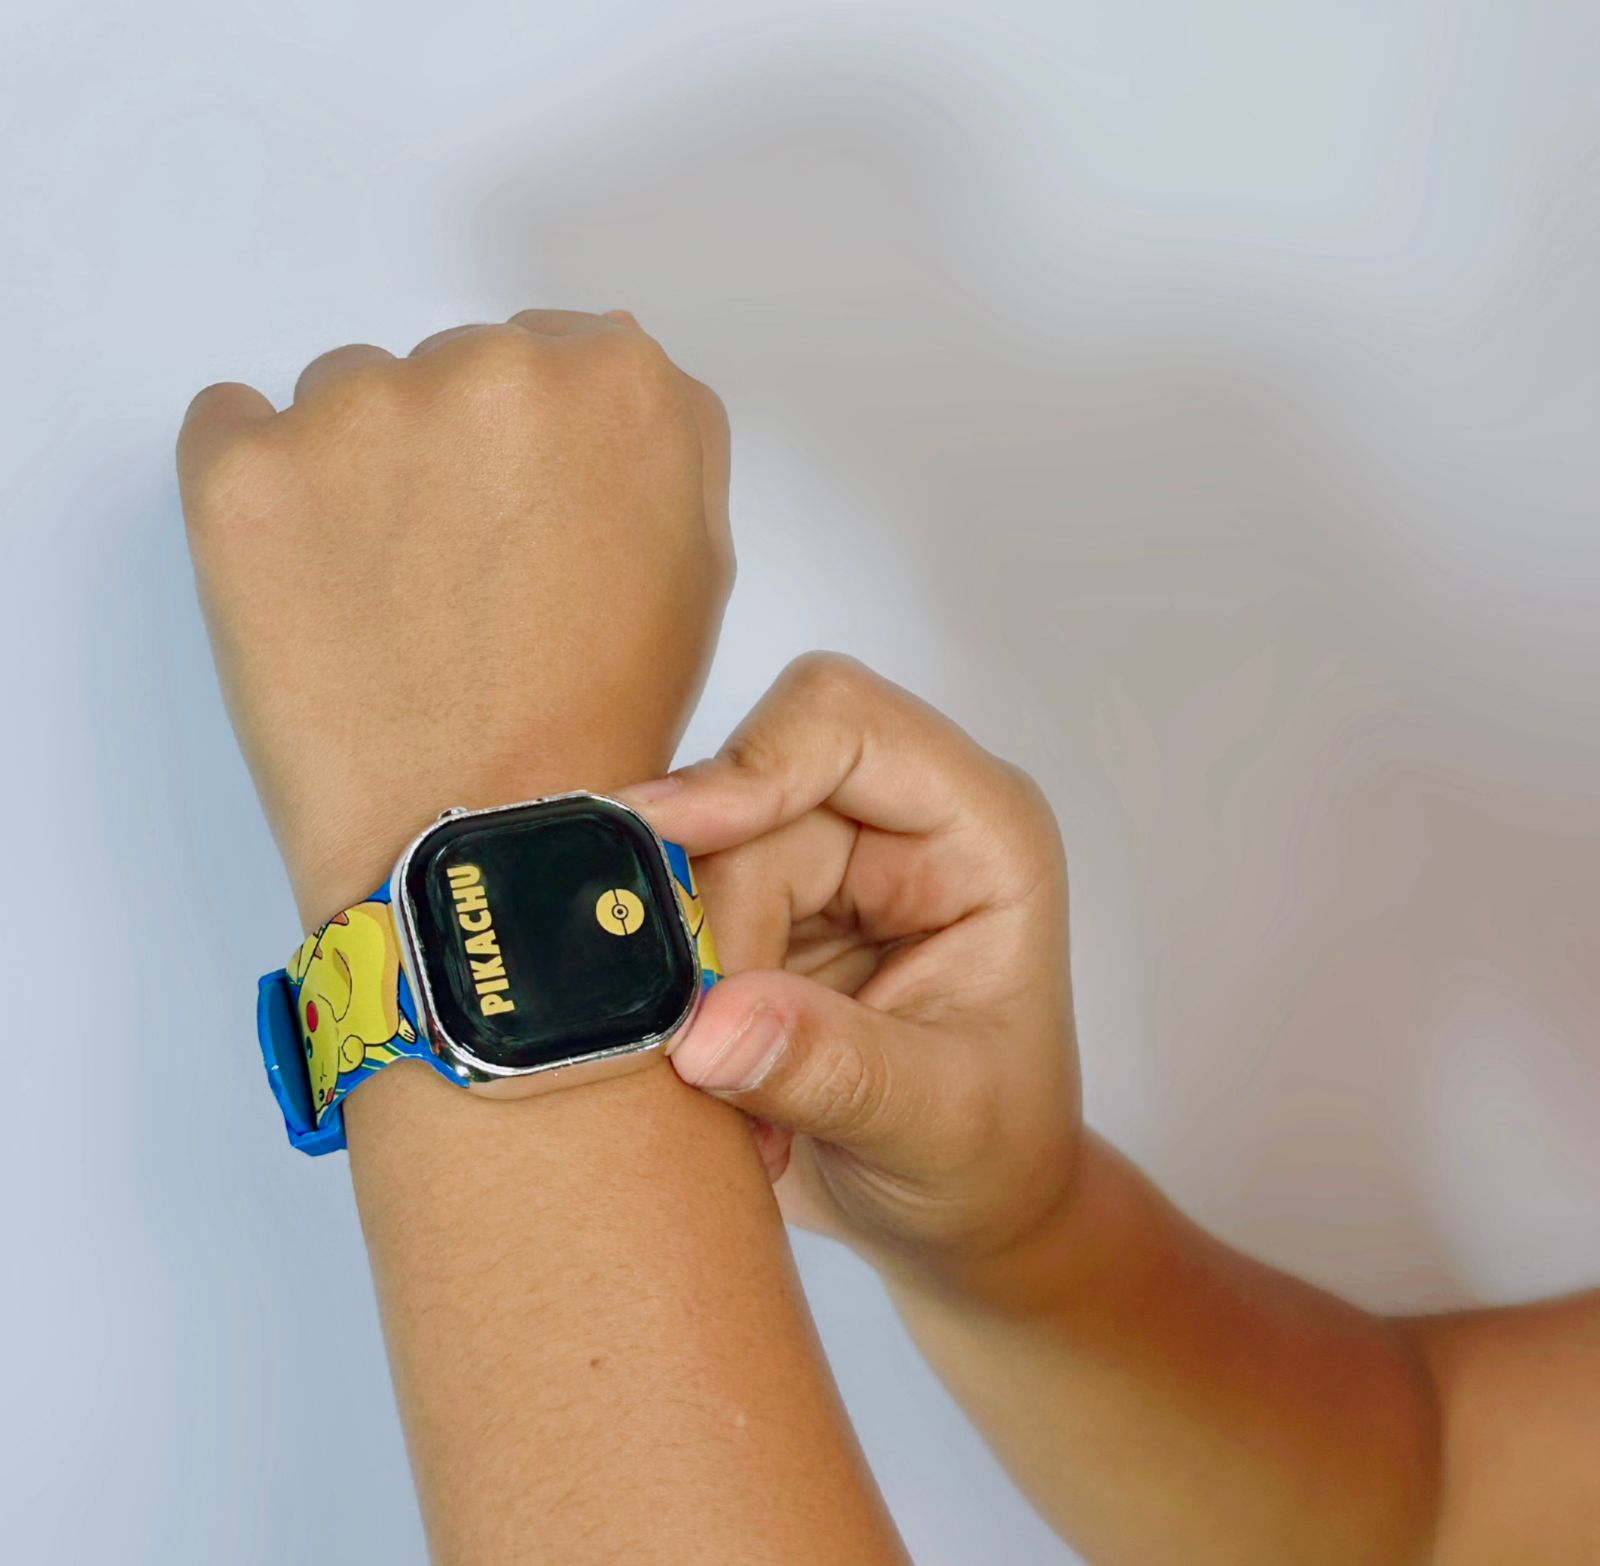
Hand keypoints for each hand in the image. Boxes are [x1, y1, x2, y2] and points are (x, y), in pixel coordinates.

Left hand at [178, 311, 731, 924]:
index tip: (524, 522)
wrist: (481, 837)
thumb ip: (660, 437)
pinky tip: (307, 582)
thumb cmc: (599, 715)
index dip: (541, 450)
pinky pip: (233, 425)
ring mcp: (359, 410)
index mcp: (619, 383)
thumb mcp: (695, 564)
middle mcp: (493, 366)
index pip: (564, 354)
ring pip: (350, 398)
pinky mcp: (244, 467)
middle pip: (456, 367)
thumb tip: (596, 350)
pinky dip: (263, 491)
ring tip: (386, 601)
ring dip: (362, 472)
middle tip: (460, 581)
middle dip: (455, 454)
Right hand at [617, 654, 1080, 1295]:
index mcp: (976, 831)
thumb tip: (706, 1027)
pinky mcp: (757, 915)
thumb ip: (833, 1068)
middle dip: (711, 933)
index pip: (843, 722)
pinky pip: (668, 921)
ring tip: (736, 1102)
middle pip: (743, 808)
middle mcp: (892, 827)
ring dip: (687, 985)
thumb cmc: (992, 1157)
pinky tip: (715, 1088)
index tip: (664, 839)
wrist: (958, 1218)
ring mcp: (818, 868)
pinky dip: (671, 1006)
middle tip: (710, 1056)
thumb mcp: (938, 1122)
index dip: (749, 767)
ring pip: (687, 869)